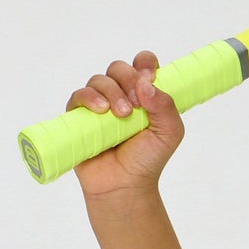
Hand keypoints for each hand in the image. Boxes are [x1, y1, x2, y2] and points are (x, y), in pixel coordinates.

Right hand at [67, 52, 184, 198]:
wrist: (124, 184)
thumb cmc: (148, 159)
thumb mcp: (169, 133)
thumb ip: (166, 106)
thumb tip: (146, 84)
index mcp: (144, 94)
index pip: (143, 65)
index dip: (145, 64)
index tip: (150, 77)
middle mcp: (120, 94)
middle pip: (119, 68)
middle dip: (128, 80)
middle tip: (136, 105)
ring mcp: (99, 104)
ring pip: (99, 80)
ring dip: (111, 92)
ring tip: (121, 115)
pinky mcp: (79, 116)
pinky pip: (79, 95)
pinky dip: (89, 98)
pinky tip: (101, 111)